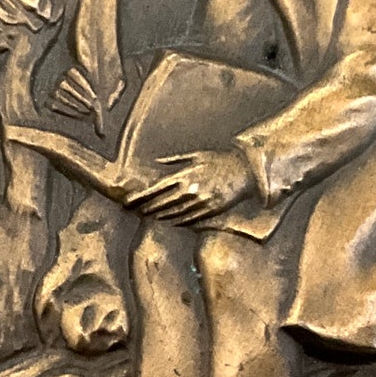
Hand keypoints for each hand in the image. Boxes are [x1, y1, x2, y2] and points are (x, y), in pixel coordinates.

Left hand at [124, 150, 256, 225]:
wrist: (247, 169)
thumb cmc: (221, 159)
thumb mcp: (197, 155)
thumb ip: (175, 160)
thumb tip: (157, 162)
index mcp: (185, 174)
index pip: (156, 189)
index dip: (140, 196)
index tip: (128, 201)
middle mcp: (191, 189)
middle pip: (161, 203)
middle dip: (145, 207)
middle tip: (133, 210)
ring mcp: (201, 201)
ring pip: (173, 213)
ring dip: (158, 215)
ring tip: (147, 215)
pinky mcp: (211, 210)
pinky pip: (189, 219)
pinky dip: (176, 220)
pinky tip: (168, 220)